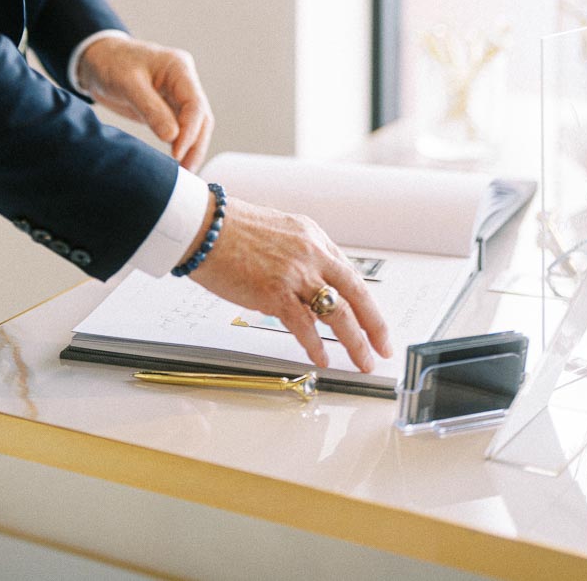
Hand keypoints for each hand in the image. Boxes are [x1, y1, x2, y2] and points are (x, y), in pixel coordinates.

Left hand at [77, 35, 213, 171]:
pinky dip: (179, 145)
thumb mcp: (127, 83)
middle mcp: (183, 81)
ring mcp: (177, 95)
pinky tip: (176, 163)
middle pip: (201, 117)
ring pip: (193, 126)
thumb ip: (150, 109)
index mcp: (179, 68)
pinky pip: (179, 129)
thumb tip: (173, 137)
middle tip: (186, 172)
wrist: (96, 59)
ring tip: (183, 173)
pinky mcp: (167, 108)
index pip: (195, 104)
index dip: (190, 131)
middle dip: (196, 145)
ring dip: (190, 148)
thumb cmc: (111, 63)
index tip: (177, 154)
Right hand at [190, 197, 392, 372]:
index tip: (373, 319)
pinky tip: (322, 359)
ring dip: (354, 342)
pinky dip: (316, 346)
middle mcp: (311, 252)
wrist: (203, 226)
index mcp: (312, 236)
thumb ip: (298, 257)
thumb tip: (308, 290)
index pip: (348, 273)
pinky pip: (305, 326)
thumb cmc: (229, 228)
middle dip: (375, 325)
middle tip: (383, 346)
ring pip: (339, 314)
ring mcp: (296, 273)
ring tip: (362, 361)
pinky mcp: (275, 292)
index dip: (364, 301)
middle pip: (356, 293)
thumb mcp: (277, 231)